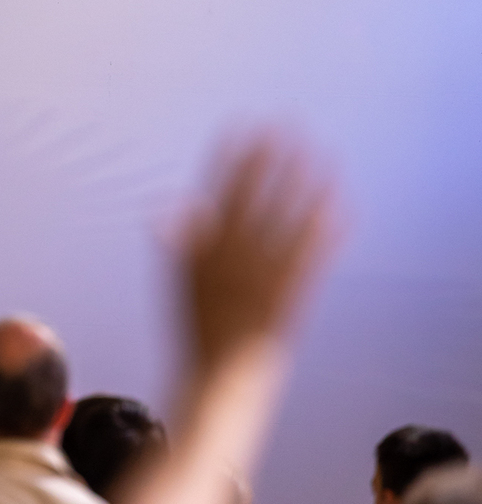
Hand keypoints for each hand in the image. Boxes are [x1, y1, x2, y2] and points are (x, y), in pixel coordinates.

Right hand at [181, 137, 332, 373]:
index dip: (230, 157)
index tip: (242, 126)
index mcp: (203, 251)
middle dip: (268, 158)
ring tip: (321, 152)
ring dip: (303, 182)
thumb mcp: (178, 282)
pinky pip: (309, 253)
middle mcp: (230, 259)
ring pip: (285, 218)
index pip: (216, 192)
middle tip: (284, 124)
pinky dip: (324, 227)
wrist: (220, 379)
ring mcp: (259, 276)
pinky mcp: (287, 295)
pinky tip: (339, 203)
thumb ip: (179, 241)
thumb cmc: (199, 329)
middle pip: (252, 196)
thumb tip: (164, 205)